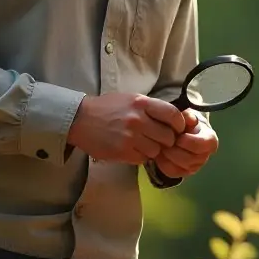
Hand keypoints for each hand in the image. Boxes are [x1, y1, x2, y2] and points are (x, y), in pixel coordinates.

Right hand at [68, 93, 184, 163]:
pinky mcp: (122, 152)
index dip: (179, 124)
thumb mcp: (131, 99)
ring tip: (143, 144)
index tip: (177, 128)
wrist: (80, 119)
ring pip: (156, 150)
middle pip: (168, 137)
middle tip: (159, 139)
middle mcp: (138, 120)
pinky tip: (133, 149)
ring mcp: (130, 137)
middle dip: (166, 140)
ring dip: (153, 150)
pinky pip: (143, 158)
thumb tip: (173, 119)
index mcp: (142, 103)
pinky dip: (141, 156)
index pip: (173, 115)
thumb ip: (151, 108)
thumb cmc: (107, 108)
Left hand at [152, 109, 218, 178]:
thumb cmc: (183, 120)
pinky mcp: (183, 172)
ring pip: (181, 168)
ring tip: (161, 146)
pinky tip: (159, 154)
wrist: (178, 129)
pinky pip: (172, 172)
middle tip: (164, 141)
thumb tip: (191, 120)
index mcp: (209, 140)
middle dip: (175, 150)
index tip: (178, 135)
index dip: (189, 141)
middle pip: (190, 159)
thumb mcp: (185, 114)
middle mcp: (204, 155)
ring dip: (168, 157)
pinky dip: (163, 164)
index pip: (204, 145)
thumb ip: (187, 115)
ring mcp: (194, 166)